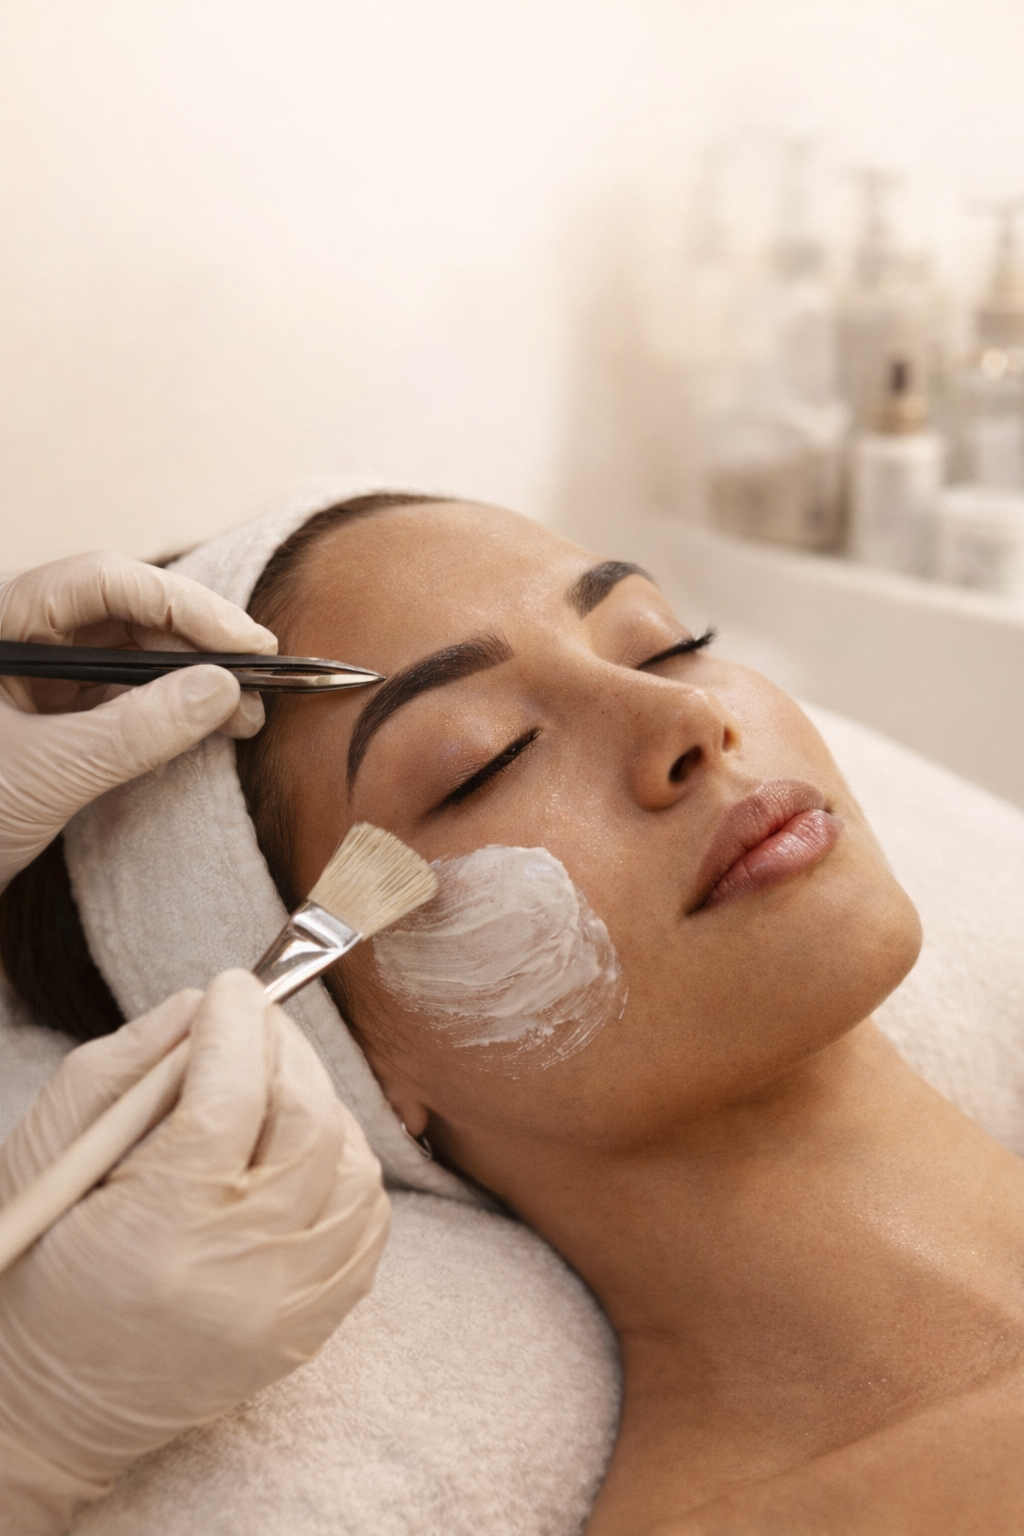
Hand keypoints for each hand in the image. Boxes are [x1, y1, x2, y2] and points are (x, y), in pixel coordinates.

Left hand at [0, 551, 277, 888]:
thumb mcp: (49, 773)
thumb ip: (136, 729)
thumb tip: (223, 689)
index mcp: (1, 626)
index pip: (103, 583)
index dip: (182, 605)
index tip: (245, 643)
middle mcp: (20, 640)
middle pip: (124, 612)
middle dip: (197, 643)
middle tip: (260, 675)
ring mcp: (35, 680)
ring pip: (130, 654)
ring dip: (192, 679)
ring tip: (245, 714)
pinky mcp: (50, 720)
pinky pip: (121, 696)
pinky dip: (169, 710)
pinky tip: (208, 726)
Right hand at [0, 971, 390, 1535]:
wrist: (40, 1404)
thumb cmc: (33, 1264)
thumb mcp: (49, 1152)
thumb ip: (126, 1065)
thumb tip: (202, 1004)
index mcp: (161, 1230)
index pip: (234, 1096)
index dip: (239, 1024)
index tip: (231, 986)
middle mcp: (239, 1277)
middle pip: (309, 1126)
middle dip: (287, 1053)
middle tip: (255, 1023)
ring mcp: (285, 1312)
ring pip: (354, 1172)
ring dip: (322, 1108)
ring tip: (275, 1085)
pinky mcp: (308, 1332)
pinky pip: (365, 1229)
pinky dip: (346, 1172)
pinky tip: (303, 1150)